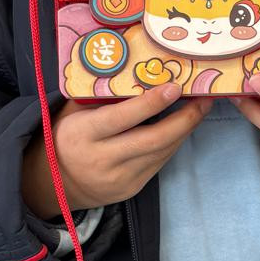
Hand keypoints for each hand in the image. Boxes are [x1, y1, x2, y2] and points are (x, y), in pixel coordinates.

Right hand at [22, 83, 214, 216]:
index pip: (122, 118)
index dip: (151, 103)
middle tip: (203, 99)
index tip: (174, 87)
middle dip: (183, 120)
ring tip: (200, 109)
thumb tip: (142, 71)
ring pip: (160, 153)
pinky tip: (182, 128)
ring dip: (184, 131)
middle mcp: (102, 159)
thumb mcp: (75, 111)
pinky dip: (173, 144)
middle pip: (152, 140)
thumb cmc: (68, 135)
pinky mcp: (131, 188)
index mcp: (83, 134)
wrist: (56, 182)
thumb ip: (102, 96)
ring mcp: (118, 178)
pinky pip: (159, 163)